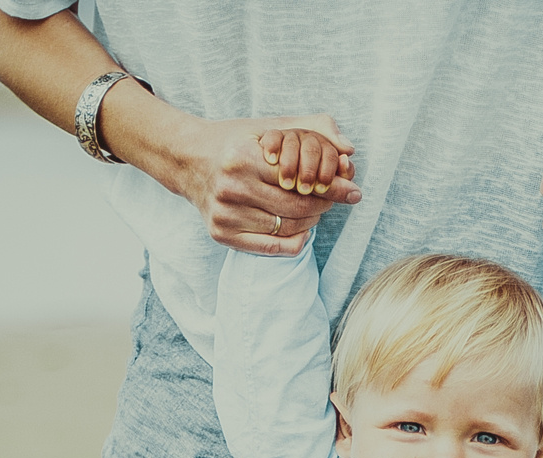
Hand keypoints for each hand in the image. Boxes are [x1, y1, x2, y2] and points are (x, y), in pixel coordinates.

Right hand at [166, 110, 359, 256]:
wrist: (189, 160)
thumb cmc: (236, 142)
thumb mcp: (269, 127)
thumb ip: (311, 129)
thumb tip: (350, 149)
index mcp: (242, 158)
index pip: (301, 179)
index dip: (332, 186)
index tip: (352, 190)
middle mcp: (231, 188)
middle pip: (297, 207)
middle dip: (325, 204)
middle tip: (335, 198)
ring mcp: (224, 215)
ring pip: (288, 228)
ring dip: (311, 221)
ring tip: (316, 208)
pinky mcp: (221, 234)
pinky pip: (273, 246)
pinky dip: (296, 238)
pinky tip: (302, 227)